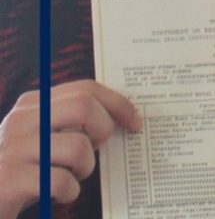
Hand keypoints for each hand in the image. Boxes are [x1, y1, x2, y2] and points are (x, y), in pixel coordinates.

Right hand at [0, 81, 139, 218]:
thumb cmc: (25, 167)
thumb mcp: (43, 136)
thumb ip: (72, 120)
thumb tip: (123, 116)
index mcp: (33, 105)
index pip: (85, 89)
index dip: (118, 103)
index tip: (134, 122)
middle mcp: (21, 120)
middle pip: (84, 107)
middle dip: (102, 130)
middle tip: (96, 150)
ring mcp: (15, 148)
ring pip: (79, 148)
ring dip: (84, 169)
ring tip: (68, 175)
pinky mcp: (11, 179)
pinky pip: (63, 181)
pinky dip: (69, 192)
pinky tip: (56, 193)